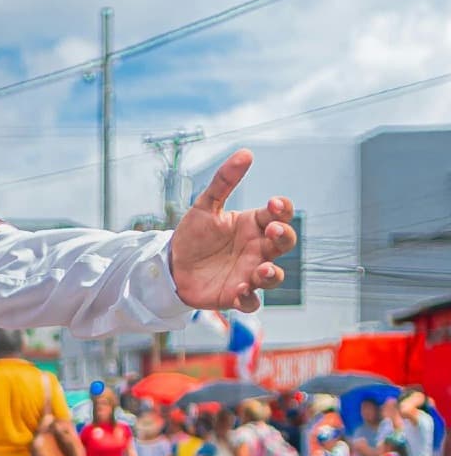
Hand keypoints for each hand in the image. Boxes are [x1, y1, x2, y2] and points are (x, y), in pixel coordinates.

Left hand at [170, 150, 295, 311]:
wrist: (171, 264)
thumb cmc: (194, 235)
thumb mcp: (205, 205)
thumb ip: (224, 181)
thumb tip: (246, 153)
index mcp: (252, 226)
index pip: (278, 216)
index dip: (282, 210)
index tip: (273, 205)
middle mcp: (256, 249)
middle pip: (284, 243)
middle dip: (284, 237)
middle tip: (272, 230)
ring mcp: (249, 273)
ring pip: (274, 275)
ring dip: (272, 273)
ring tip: (263, 269)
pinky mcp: (236, 295)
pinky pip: (251, 302)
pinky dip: (249, 299)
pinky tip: (239, 292)